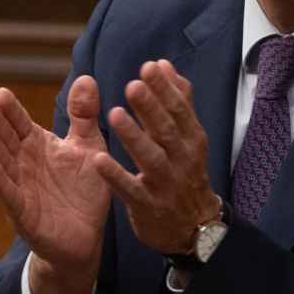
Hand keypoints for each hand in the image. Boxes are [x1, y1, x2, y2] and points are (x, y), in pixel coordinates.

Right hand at [0, 79, 111, 293]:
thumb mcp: (88, 147)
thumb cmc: (83, 191)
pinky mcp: (24, 214)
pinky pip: (10, 196)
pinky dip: (0, 183)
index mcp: (36, 145)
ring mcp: (21, 188)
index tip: (1, 93)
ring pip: (3, 165)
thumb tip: (86, 77)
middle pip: (7, 140)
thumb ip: (84, 115)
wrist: (87, 238)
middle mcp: (23, 164)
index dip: (11, 110)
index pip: (20, 123)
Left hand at [91, 59, 220, 255]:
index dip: (165, 89)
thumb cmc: (185, 173)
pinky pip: (131, 191)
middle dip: (151, 107)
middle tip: (133, 85)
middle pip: (167, 130)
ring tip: (115, 114)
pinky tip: (98, 161)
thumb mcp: (188, 138)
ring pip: (151, 159)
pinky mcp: (149, 207)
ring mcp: (166, 185)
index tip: (149, 66)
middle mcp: (182, 160)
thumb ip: (177, 101)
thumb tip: (165, 64)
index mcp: (190, 139)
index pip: (180, 110)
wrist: (195, 228)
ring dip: (134, 137)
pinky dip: (116, 177)